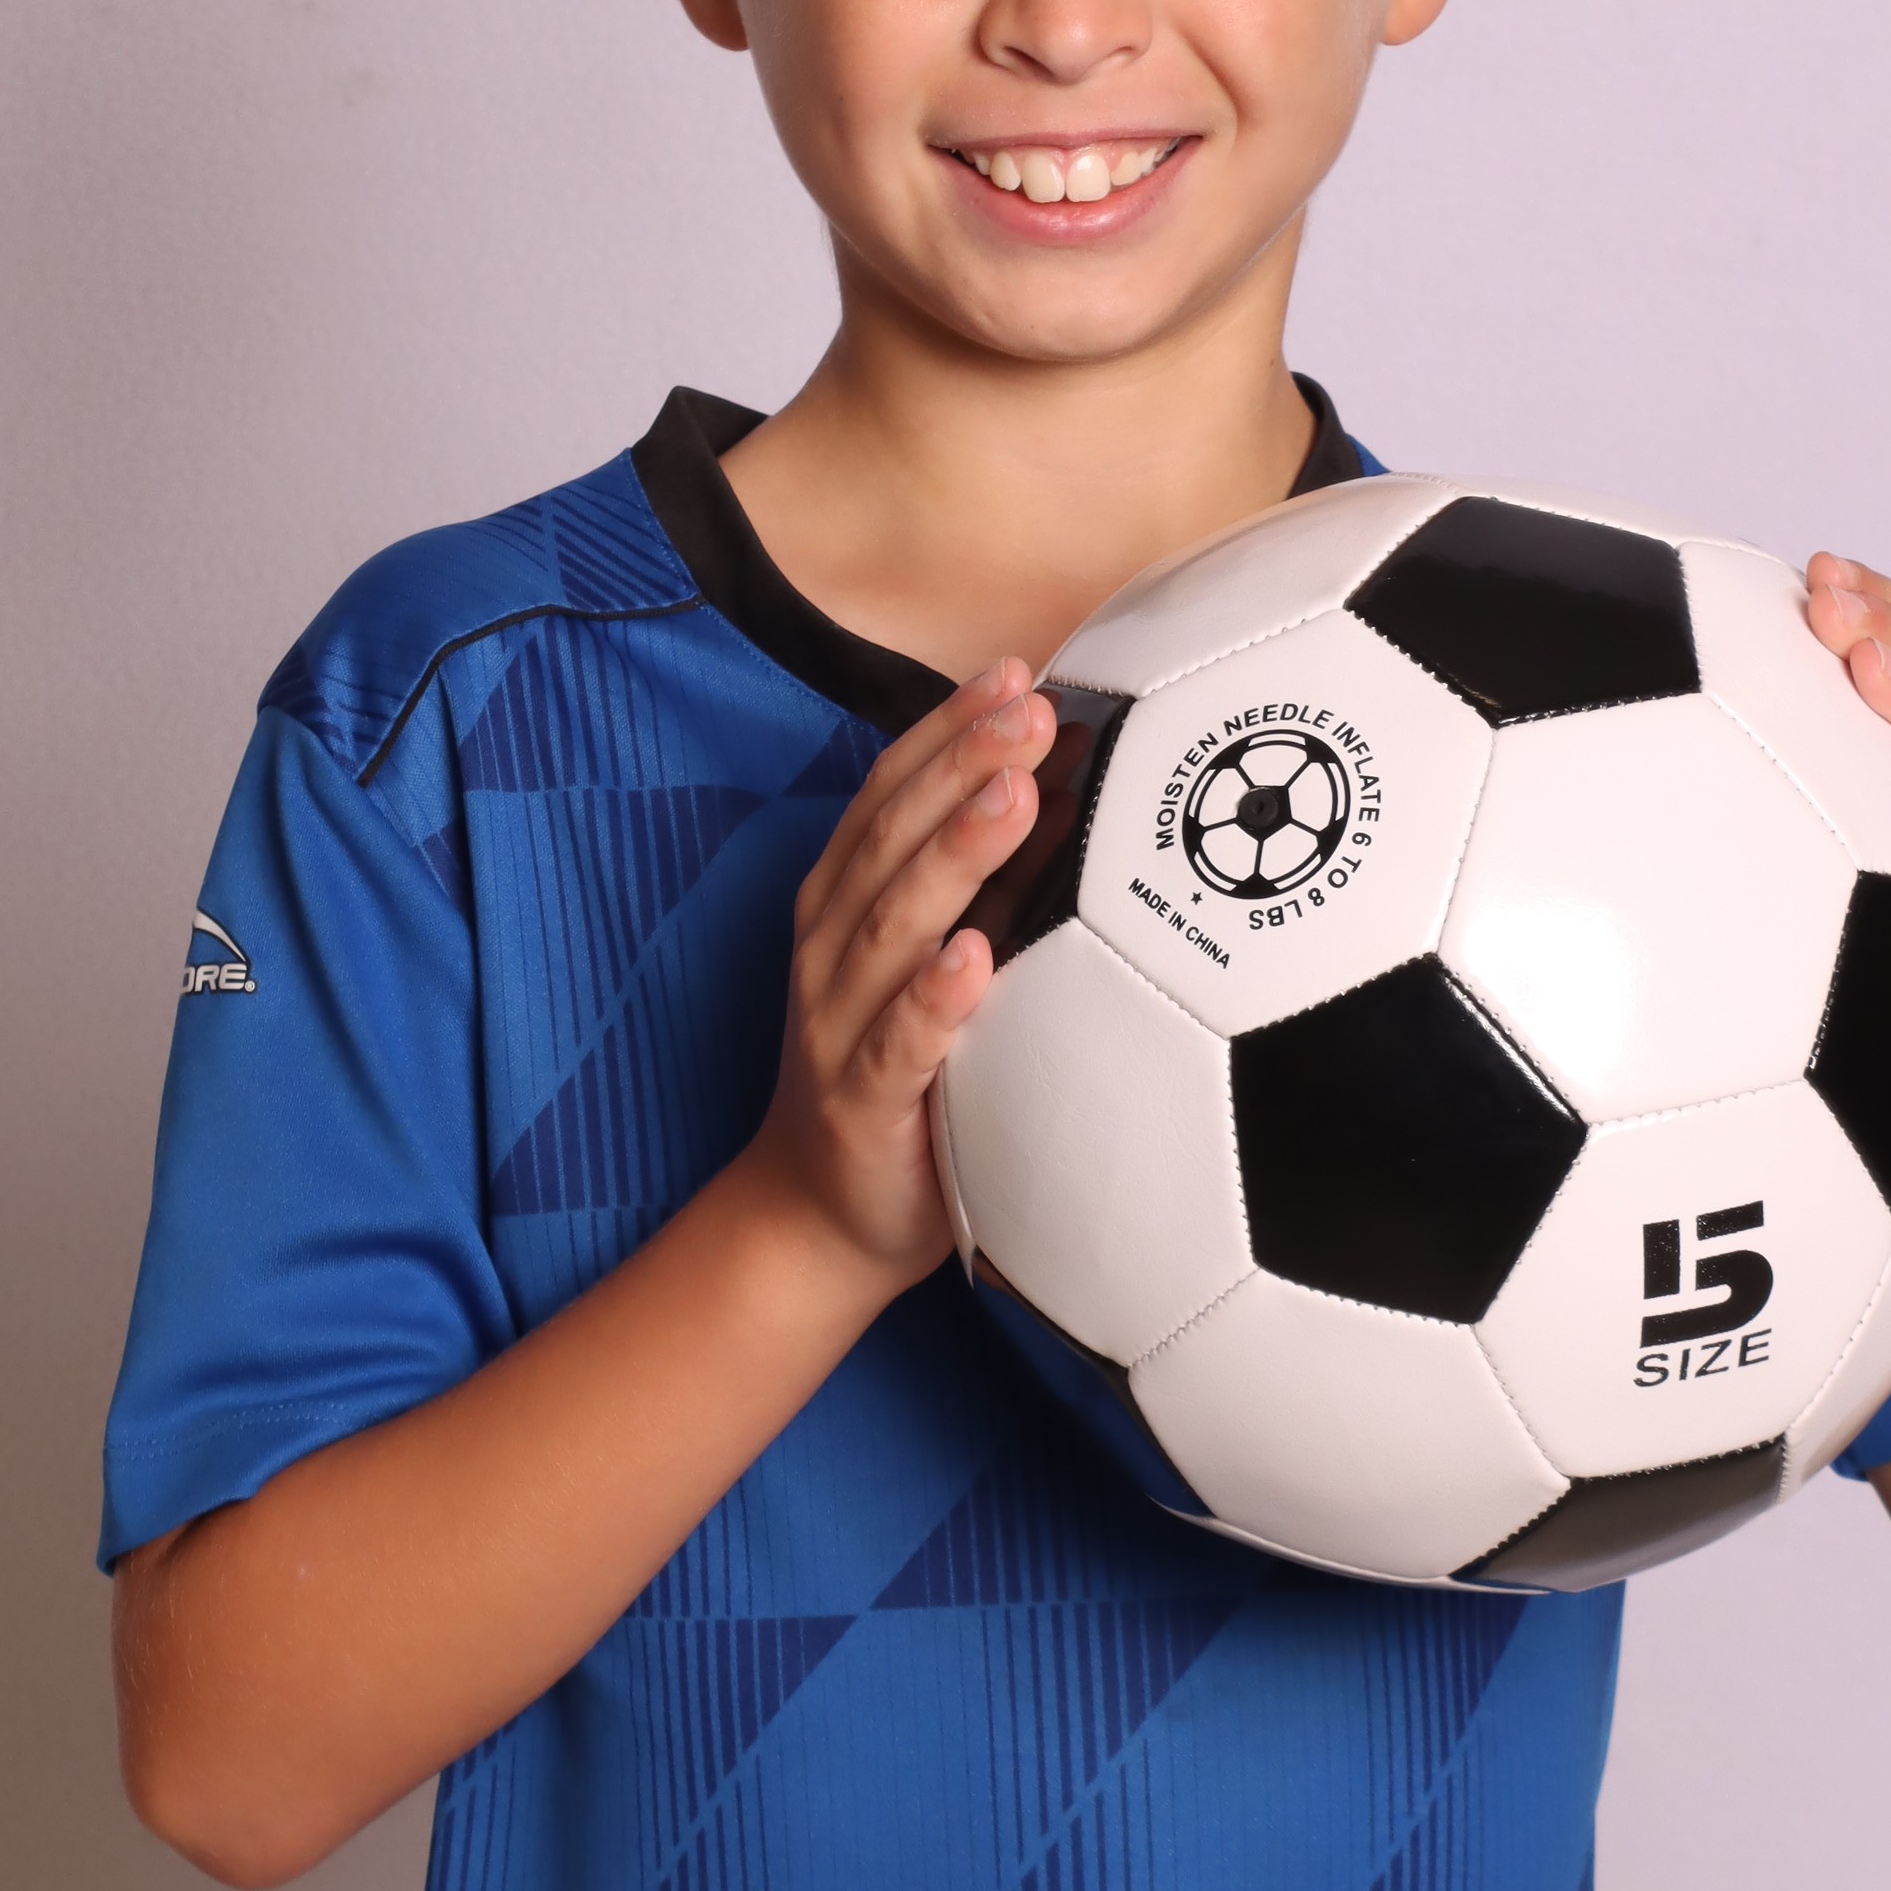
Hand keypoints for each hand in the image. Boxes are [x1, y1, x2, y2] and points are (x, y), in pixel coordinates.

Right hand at [742, 655, 1054, 1283]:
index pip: (893, 793)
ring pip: (892, 923)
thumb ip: (993, 884)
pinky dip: (932, 997)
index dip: (948, 730)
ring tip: (1014, 795)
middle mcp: (833, 948)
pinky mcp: (860, 1100)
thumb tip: (1071, 788)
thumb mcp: (942, 965)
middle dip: (960, 765)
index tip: (1016, 673)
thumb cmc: (901, 1076)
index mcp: (848, 904)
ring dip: (953, 854)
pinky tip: (971, 957)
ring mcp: (838, 1022)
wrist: (818, 1217)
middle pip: (892, 837)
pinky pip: (898, 1042)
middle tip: (1032, 710)